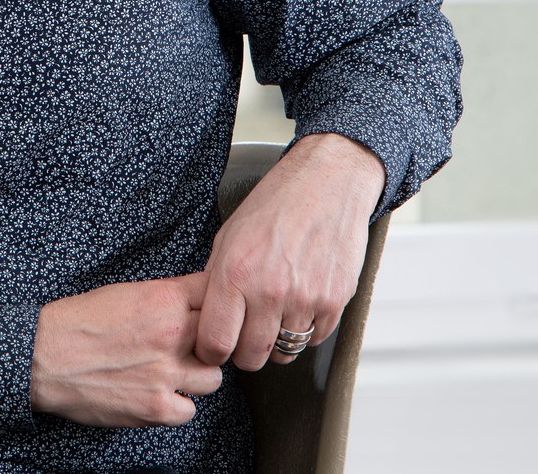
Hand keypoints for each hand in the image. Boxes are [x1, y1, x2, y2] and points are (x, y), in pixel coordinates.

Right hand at [29, 271, 223, 426]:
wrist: (46, 356)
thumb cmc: (79, 321)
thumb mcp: (123, 292)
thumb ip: (163, 297)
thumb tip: (191, 300)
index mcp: (163, 299)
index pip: (215, 294)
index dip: (212, 303)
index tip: (207, 309)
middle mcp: (172, 335)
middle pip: (222, 338)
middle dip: (208, 340)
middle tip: (190, 343)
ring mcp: (167, 374)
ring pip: (214, 378)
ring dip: (197, 374)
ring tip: (172, 371)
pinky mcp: (158, 408)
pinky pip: (190, 410)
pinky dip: (177, 404)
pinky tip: (157, 392)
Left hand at [197, 133, 385, 370]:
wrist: (327, 184)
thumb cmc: (275, 203)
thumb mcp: (229, 233)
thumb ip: (215, 277)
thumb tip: (205, 313)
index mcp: (235, 272)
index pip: (216, 341)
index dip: (211, 351)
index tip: (213, 347)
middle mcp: (269, 290)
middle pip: (251, 357)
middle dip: (243, 352)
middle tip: (242, 335)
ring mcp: (305, 299)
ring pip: (284, 353)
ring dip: (275, 342)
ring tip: (271, 315)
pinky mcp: (334, 302)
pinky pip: (314, 339)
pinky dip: (304, 330)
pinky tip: (297, 304)